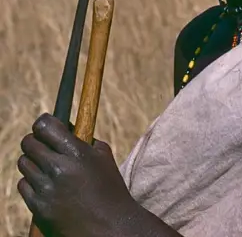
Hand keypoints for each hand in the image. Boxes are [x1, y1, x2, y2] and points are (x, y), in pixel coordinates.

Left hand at [17, 113, 139, 236]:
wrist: (110, 228)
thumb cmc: (109, 189)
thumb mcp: (102, 156)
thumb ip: (82, 138)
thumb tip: (63, 127)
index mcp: (76, 153)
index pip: (44, 126)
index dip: (43, 123)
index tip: (46, 126)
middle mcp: (58, 169)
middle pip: (29, 143)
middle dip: (35, 140)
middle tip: (43, 145)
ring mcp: (46, 190)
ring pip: (24, 163)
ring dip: (33, 161)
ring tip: (46, 166)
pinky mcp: (38, 208)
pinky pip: (23, 185)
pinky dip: (31, 182)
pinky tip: (45, 184)